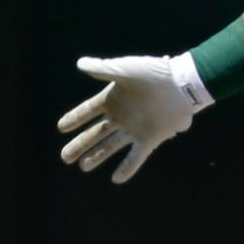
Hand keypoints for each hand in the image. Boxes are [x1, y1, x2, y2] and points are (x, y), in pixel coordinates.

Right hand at [57, 54, 198, 183]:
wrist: (182, 84)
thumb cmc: (154, 73)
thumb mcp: (126, 69)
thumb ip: (103, 69)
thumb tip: (80, 64)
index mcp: (113, 98)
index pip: (88, 111)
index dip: (75, 118)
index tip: (61, 127)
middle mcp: (121, 116)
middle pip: (95, 133)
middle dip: (80, 145)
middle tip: (65, 158)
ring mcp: (134, 129)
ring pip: (110, 146)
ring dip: (97, 156)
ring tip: (84, 166)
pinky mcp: (150, 139)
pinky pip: (136, 157)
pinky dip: (127, 168)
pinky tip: (116, 179)